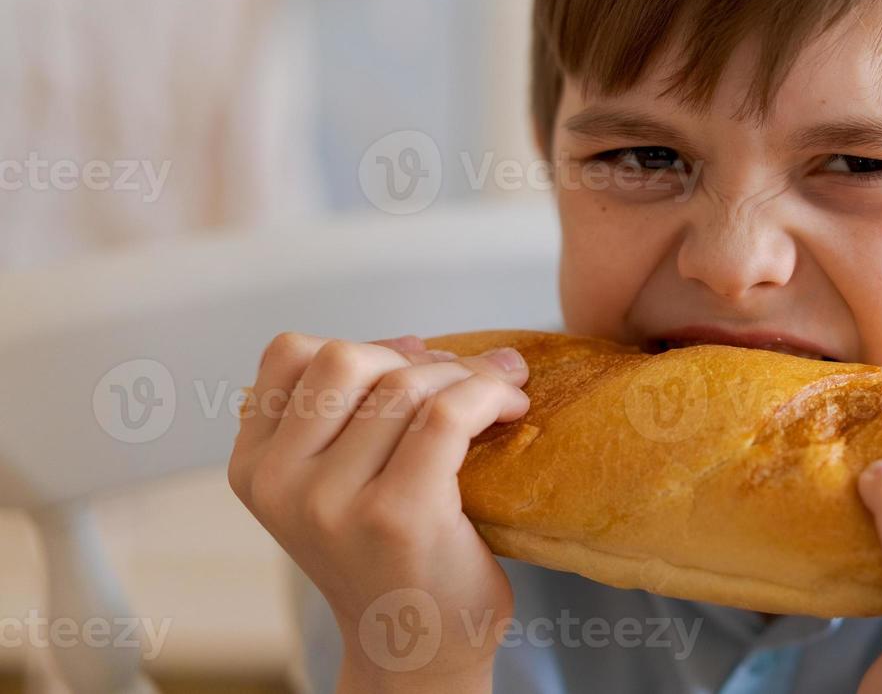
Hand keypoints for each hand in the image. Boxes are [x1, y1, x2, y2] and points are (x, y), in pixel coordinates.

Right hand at [228, 332, 530, 690]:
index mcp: (255, 467)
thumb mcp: (334, 484)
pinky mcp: (397, 515)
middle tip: (465, 382)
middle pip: (348, 358)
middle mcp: (281, 484)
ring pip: (405, 383)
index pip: (291, 354)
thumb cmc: (391, 559)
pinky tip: (512, 410)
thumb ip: (347, 414)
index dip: (362, 346)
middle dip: (418, 359)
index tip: (412, 366)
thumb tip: (415, 343)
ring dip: (467, 375)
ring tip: (500, 395)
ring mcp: (333, 502)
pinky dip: (490, 394)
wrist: (416, 651)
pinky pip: (448, 414)